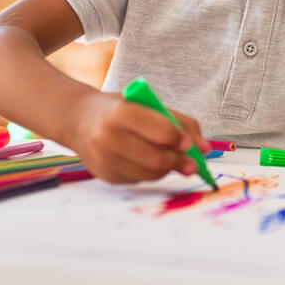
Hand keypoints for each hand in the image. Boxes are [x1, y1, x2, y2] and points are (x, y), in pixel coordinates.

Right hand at [66, 91, 209, 183]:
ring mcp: (104, 160)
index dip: (180, 139)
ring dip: (166, 169)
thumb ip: (180, 122)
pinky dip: (149, 173)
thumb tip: (205, 148)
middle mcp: (109, 137)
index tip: (189, 143)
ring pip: (149, 174)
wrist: (79, 119)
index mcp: (121, 113)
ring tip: (169, 158)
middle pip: (156, 159)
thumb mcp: (148, 104)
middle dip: (179, 162)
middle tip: (191, 163)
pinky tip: (145, 160)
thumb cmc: (120, 109)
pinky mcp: (105, 176)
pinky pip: (138, 180)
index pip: (161, 131)